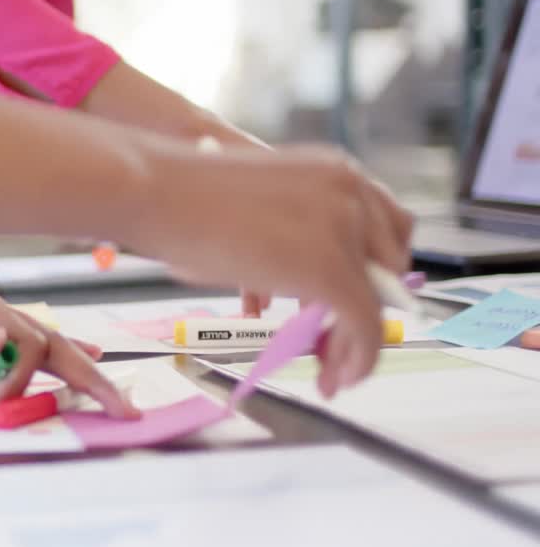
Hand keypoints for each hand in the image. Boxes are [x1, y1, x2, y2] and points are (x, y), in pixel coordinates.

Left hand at [0, 268, 139, 419]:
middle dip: (90, 377)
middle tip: (125, 409)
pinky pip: (28, 345)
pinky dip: (59, 356)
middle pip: (52, 343)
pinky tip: (81, 356)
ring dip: (79, 370)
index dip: (17, 383)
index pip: (24, 346)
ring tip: (113, 393)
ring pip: (45, 344)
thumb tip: (3, 341)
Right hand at [127, 140, 413, 396]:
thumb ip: (289, 231)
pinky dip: (356, 358)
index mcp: (334, 170)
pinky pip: (363, 324)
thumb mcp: (253, 207)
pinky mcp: (330, 267)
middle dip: (371, 309)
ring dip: (360, 343)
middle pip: (392, 265)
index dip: (379, 272)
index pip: (389, 226)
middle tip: (341, 341)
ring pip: (378, 301)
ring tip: (333, 369)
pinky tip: (334, 376)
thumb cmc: (180, 197)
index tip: (358, 302)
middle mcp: (350, 192)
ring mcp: (344, 227)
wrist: (154, 190)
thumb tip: (294, 283)